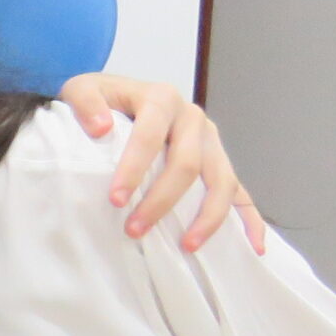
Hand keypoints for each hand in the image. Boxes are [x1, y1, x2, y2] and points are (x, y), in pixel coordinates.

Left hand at [55, 73, 265, 253]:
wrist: (120, 97)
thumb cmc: (103, 101)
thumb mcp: (81, 89)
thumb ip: (85, 102)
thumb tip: (101, 129)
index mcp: (161, 99)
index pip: (149, 136)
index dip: (133, 169)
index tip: (115, 200)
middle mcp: (193, 119)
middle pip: (187, 164)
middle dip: (161, 201)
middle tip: (134, 230)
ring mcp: (211, 142)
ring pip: (221, 180)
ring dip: (206, 217)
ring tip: (186, 246)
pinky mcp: (219, 161)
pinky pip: (240, 192)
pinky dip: (249, 219)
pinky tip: (253, 247)